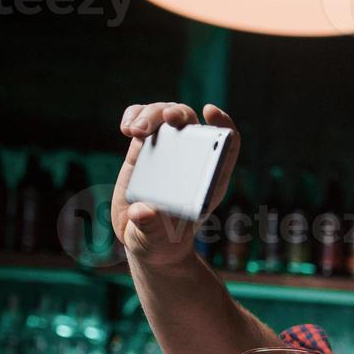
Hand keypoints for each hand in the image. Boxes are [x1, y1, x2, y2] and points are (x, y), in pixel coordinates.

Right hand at [113, 102, 240, 267]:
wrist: (145, 239)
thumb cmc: (161, 242)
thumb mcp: (156, 240)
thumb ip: (151, 228)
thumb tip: (144, 212)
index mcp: (208, 181)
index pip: (227, 144)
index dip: (223, 124)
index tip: (210, 111)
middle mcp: (190, 161)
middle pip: (192, 124)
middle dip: (177, 114)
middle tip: (163, 120)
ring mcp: (168, 152)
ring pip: (165, 116)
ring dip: (151, 113)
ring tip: (133, 131)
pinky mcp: (144, 150)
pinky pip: (142, 121)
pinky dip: (134, 115)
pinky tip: (126, 128)